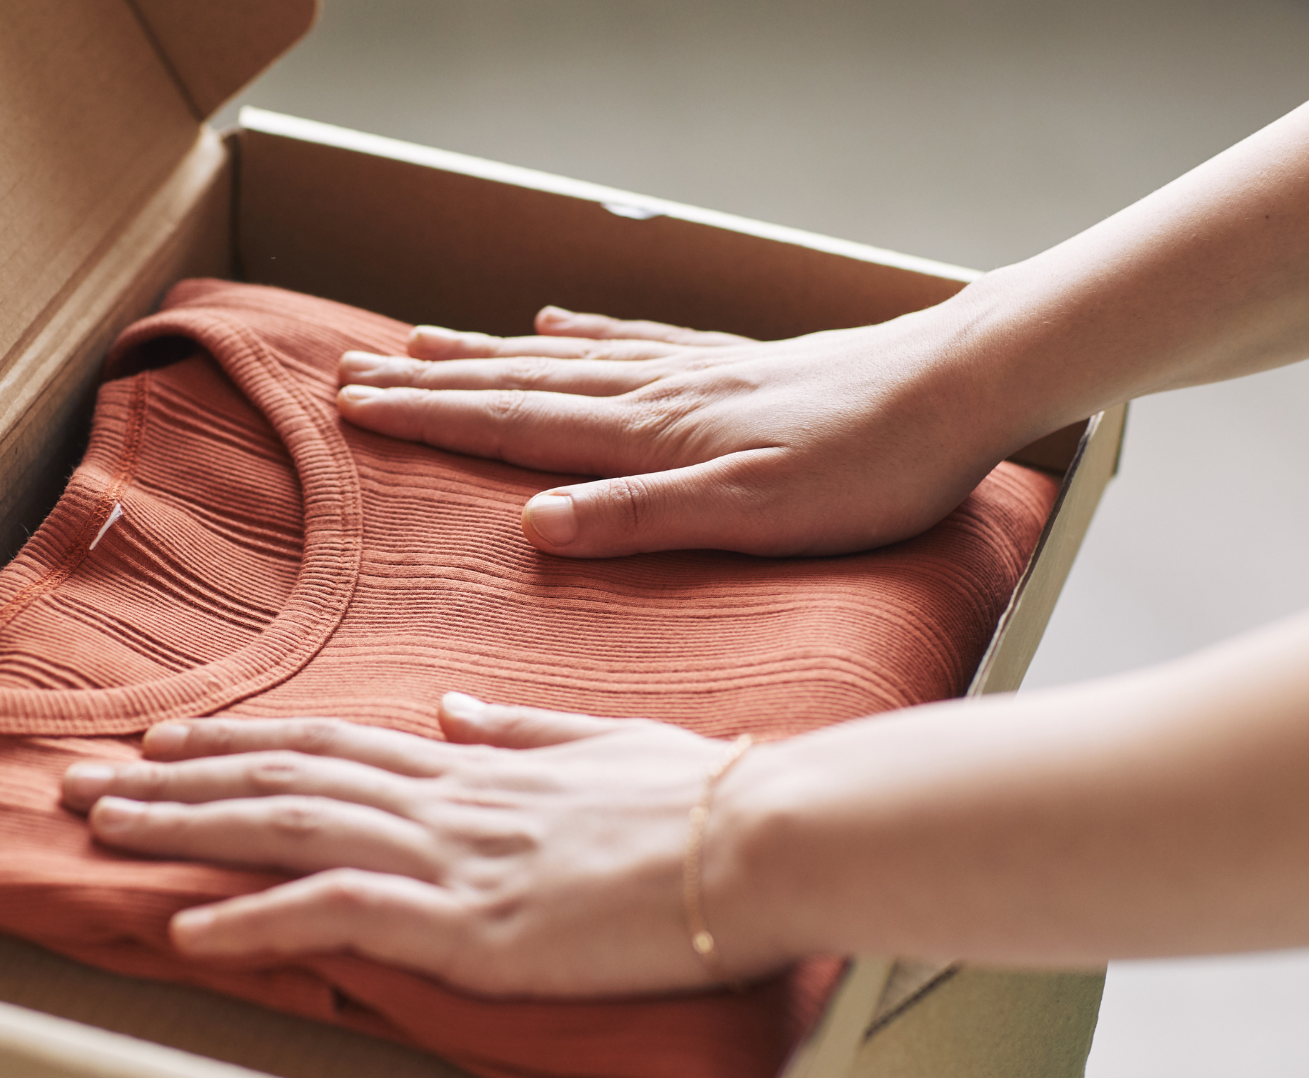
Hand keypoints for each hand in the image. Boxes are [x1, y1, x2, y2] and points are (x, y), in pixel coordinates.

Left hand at [59, 694, 779, 997]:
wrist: (765, 836)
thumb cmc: (700, 800)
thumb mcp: (601, 746)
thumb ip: (518, 730)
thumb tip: (453, 713)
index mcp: (473, 763)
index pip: (329, 743)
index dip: (237, 740)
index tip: (168, 738)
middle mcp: (443, 798)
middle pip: (281, 777)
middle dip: (173, 780)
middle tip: (81, 780)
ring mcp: (449, 856)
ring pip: (286, 827)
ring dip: (182, 830)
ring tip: (98, 832)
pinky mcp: (468, 921)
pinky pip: (335, 910)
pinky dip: (252, 915)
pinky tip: (186, 923)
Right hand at [333, 304, 1031, 557]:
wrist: (956, 388)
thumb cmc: (864, 470)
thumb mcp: (751, 517)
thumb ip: (639, 519)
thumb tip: (532, 526)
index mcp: (649, 435)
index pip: (513, 427)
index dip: (430, 419)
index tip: (354, 408)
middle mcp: (654, 392)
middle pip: (519, 384)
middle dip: (431, 383)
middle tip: (352, 373)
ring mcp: (690, 371)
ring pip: (562, 359)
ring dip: (484, 354)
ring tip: (421, 341)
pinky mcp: (731, 364)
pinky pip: (631, 340)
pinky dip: (581, 332)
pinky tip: (554, 320)